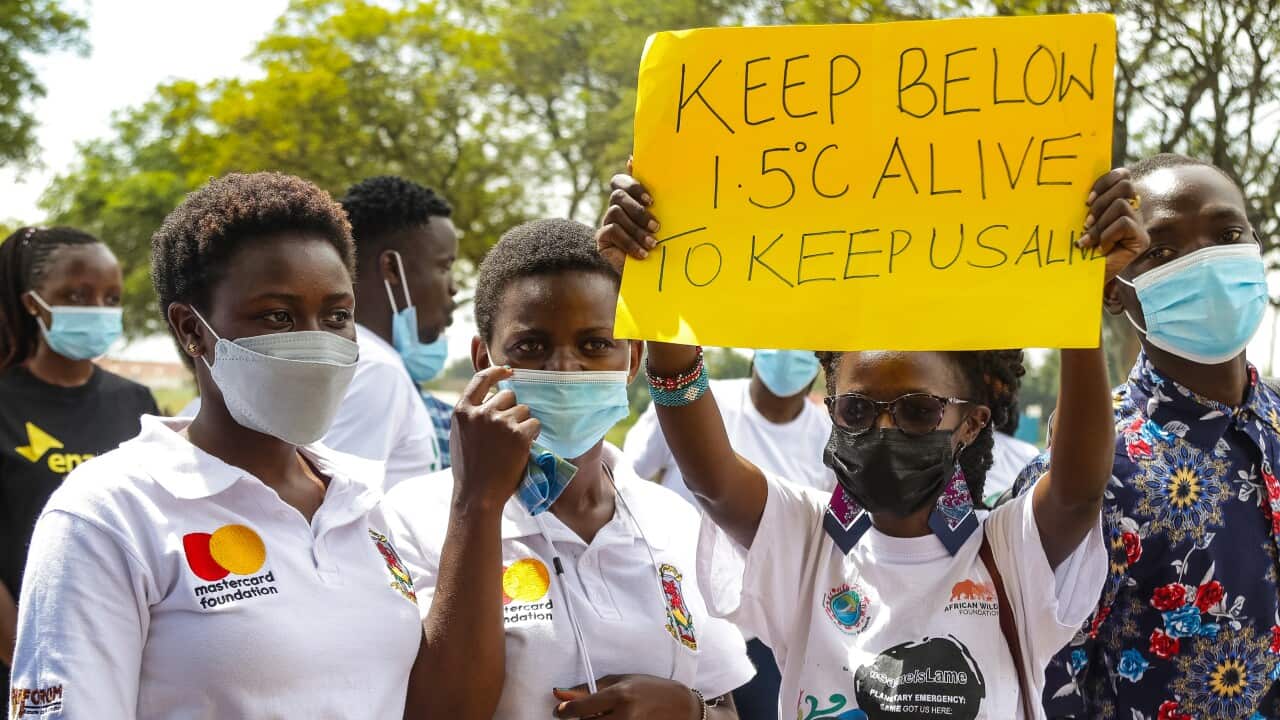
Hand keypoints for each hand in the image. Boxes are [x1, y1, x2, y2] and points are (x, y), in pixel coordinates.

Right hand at [450, 365, 538, 510]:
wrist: (477, 495)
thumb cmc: (469, 469)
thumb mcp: (460, 435)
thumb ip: (472, 415)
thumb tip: (491, 397)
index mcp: (462, 411)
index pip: (481, 379)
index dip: (497, 372)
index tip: (508, 371)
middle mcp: (481, 413)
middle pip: (508, 396)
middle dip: (512, 409)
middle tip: (507, 434)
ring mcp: (500, 422)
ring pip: (524, 410)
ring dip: (523, 424)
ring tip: (511, 445)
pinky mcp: (519, 434)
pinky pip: (534, 424)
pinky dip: (533, 435)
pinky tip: (522, 449)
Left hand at [553, 675, 700, 719]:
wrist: (679, 705)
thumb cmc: (648, 687)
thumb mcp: (620, 680)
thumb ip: (590, 689)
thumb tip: (560, 694)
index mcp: (620, 696)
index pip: (582, 708)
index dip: (566, 710)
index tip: (560, 710)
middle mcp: (624, 716)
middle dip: (581, 719)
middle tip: (584, 713)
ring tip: (604, 715)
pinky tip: (613, 718)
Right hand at [596, 166, 658, 272]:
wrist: (650, 273)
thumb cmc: (659, 242)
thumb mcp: (662, 220)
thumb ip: (656, 196)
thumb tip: (636, 161)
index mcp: (629, 199)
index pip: (620, 181)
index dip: (633, 185)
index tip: (651, 200)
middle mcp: (616, 207)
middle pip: (618, 195)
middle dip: (638, 210)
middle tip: (657, 225)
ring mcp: (607, 222)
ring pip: (615, 212)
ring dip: (636, 229)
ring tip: (652, 243)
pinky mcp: (602, 238)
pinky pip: (611, 230)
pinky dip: (629, 242)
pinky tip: (642, 253)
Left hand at [1079, 168, 1149, 282]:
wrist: (1084, 278)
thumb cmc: (1080, 248)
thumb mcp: (1082, 222)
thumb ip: (1087, 204)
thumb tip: (1073, 184)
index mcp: (1119, 201)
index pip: (1122, 176)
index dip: (1104, 182)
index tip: (1086, 199)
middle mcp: (1133, 209)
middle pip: (1125, 184)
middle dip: (1101, 202)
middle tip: (1086, 221)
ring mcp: (1139, 224)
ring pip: (1122, 203)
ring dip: (1101, 221)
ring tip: (1090, 237)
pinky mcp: (1141, 239)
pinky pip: (1124, 222)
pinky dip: (1107, 234)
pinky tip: (1101, 247)